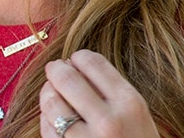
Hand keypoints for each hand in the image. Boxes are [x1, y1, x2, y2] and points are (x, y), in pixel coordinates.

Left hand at [38, 49, 157, 136]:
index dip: (78, 57)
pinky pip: (47, 127)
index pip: (91, 61)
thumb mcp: (137, 114)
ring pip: (51, 101)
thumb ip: (110, 89)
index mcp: (130, 104)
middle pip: (65, 77)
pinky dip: (46, 119)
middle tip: (55, 70)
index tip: (75, 61)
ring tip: (53, 93)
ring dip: (48, 93)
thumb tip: (72, 62)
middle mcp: (108, 121)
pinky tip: (55, 118)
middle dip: (57, 70)